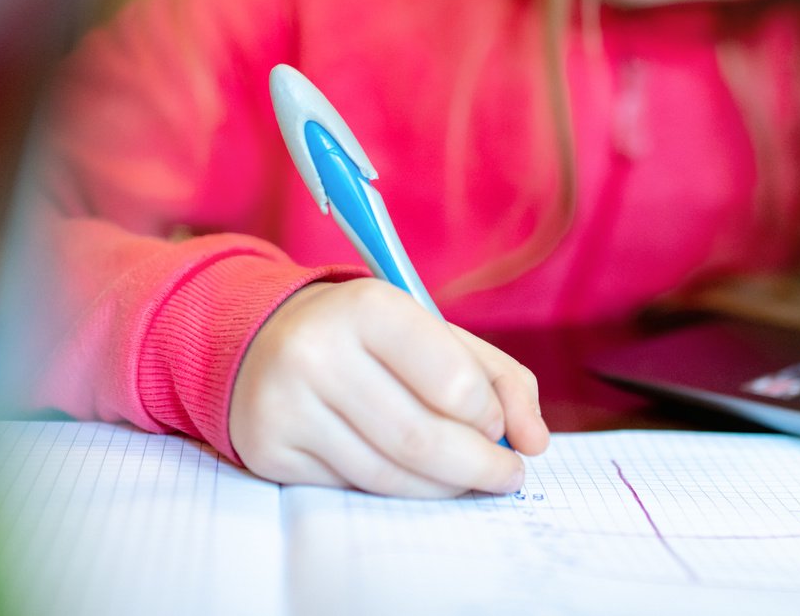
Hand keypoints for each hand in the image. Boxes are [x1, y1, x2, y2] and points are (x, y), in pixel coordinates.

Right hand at [227, 278, 549, 495]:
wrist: (263, 339)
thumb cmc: (368, 336)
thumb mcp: (433, 333)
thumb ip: (499, 378)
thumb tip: (535, 441)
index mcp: (368, 307)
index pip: (453, 383)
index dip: (491, 417)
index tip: (502, 429)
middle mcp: (318, 352)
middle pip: (422, 438)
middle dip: (479, 467)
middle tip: (507, 476)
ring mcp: (286, 404)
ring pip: (388, 474)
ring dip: (443, 487)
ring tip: (469, 481)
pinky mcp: (268, 449)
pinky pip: (352, 487)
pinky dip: (396, 491)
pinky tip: (414, 478)